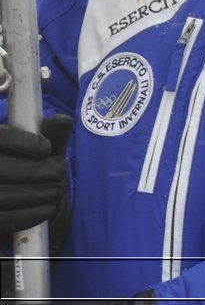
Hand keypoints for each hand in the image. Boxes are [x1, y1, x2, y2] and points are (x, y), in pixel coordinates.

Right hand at [0, 114, 71, 238]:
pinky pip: (3, 219)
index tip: (46, 148)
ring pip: (1, 196)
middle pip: (0, 168)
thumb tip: (63, 120)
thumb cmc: (28, 169)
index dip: (20, 142)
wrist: (16, 204)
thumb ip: (50, 134)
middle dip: (36, 171)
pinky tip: (48, 208)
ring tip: (57, 190)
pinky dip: (29, 215)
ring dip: (37, 193)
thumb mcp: (39, 150)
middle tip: (60, 171)